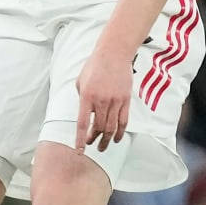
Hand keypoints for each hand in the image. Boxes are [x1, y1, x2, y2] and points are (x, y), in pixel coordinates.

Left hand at [75, 39, 133, 154]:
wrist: (114, 54)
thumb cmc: (95, 66)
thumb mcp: (80, 81)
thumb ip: (82, 98)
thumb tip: (86, 112)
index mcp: (87, 96)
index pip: (82, 123)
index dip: (80, 139)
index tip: (79, 150)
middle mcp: (101, 101)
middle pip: (98, 128)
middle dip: (94, 139)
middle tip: (91, 144)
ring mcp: (115, 101)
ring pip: (111, 127)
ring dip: (106, 139)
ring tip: (103, 147)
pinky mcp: (126, 100)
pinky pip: (123, 121)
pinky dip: (119, 132)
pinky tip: (116, 139)